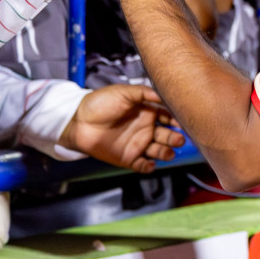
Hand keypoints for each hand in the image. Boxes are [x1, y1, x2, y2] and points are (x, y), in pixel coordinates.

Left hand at [58, 83, 185, 173]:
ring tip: (168, 152)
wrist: (78, 121)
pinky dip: (149, 166)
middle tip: (179, 139)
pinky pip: (143, 165)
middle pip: (167, 136)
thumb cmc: (98, 103)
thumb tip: (162, 94)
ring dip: (166, 152)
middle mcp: (145, 129)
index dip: (175, 119)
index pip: (167, 117)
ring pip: (159, 151)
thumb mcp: (123, 92)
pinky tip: (151, 163)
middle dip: (175, 138)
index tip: (181, 121)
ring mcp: (138, 144)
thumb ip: (143, 92)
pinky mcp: (128, 158)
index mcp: (147, 112)